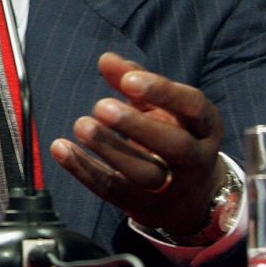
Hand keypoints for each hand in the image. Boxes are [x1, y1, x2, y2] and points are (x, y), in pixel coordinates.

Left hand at [49, 52, 223, 235]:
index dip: (162, 92)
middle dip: (137, 125)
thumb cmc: (171, 134)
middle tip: (100, 106)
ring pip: (146, 173)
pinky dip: (84, 170)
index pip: (192, 107)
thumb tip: (107, 60)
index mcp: (204, 126)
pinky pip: (114, 190)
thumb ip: (133, 79)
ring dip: (110, 149)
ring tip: (81, 125)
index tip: (128, 81)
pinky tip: (61, 149)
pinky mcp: (145, 206)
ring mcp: (174, 187)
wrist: (192, 197)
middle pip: (174, 145)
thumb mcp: (160, 106)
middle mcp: (196, 159)